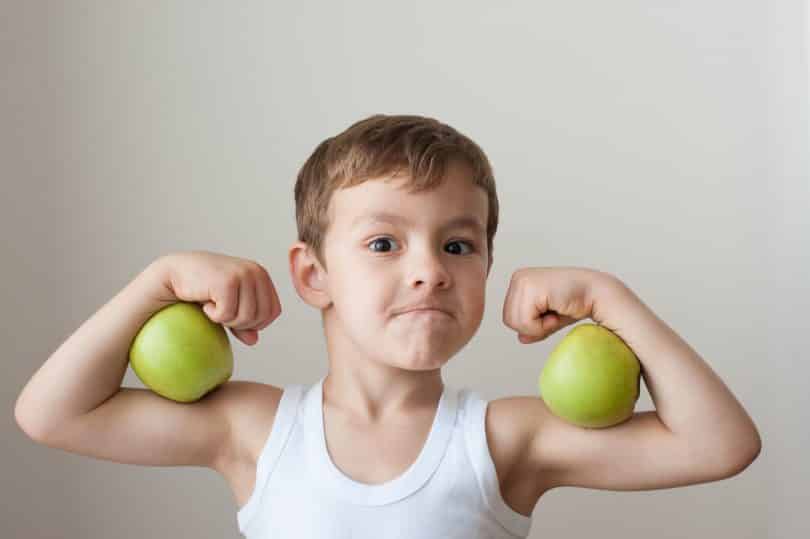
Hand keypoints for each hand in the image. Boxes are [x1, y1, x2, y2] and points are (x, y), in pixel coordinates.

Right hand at [155, 250, 281, 345]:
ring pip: (246, 318)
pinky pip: (227, 315)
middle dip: (241, 323)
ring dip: (227, 320)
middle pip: (261, 317)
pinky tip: (205, 303)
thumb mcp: (229, 303)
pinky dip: (214, 316)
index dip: (256, 323)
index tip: (235, 316)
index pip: (273, 311)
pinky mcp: (227, 282)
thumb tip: (254, 340)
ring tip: (213, 306)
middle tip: (222, 312)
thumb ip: (244, 320)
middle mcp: (255, 272)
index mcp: (261, 274)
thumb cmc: (203, 287)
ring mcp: (243, 275)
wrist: (174, 273)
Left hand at [502, 267, 613, 343]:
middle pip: (508, 321)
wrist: (598, 294)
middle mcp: (518, 278)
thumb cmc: (577, 303)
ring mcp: (522, 281)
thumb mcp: (550, 319)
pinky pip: (526, 322)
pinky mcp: (531, 287)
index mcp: (519, 281)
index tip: (552, 312)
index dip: (531, 325)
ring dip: (539, 326)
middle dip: (533, 326)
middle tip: (554, 312)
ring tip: (556, 310)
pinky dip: (543, 325)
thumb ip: (533, 327)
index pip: (508, 317)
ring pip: (516, 322)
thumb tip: (520, 339)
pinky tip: (557, 310)